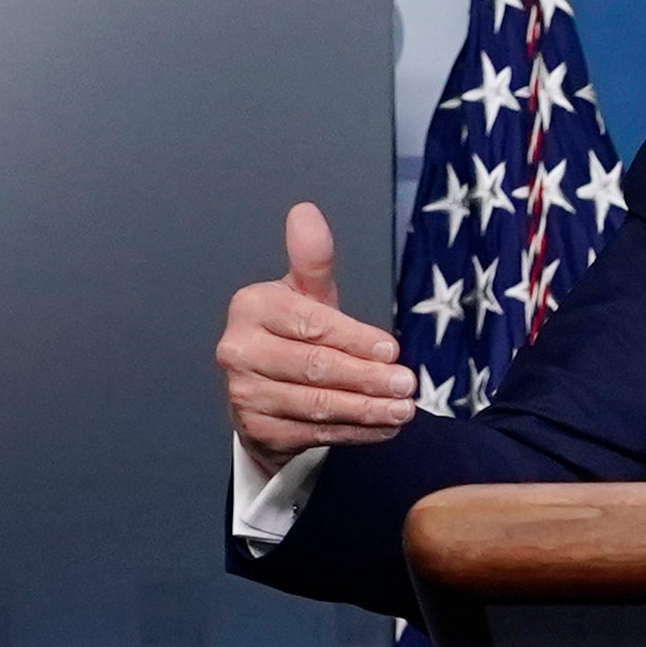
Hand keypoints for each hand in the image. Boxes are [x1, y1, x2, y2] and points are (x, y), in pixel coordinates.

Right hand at [217, 203, 419, 461]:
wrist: (266, 389)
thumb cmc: (295, 334)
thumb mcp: (306, 295)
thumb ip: (312, 260)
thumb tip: (307, 212)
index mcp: (251, 308)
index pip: (310, 324)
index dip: (354, 339)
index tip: (392, 349)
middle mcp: (238, 350)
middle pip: (315, 367)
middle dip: (368, 378)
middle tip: (408, 384)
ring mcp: (244, 393)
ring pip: (317, 404)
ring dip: (368, 409)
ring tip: (404, 409)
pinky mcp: (257, 429)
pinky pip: (315, 434)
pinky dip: (355, 432)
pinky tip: (384, 427)